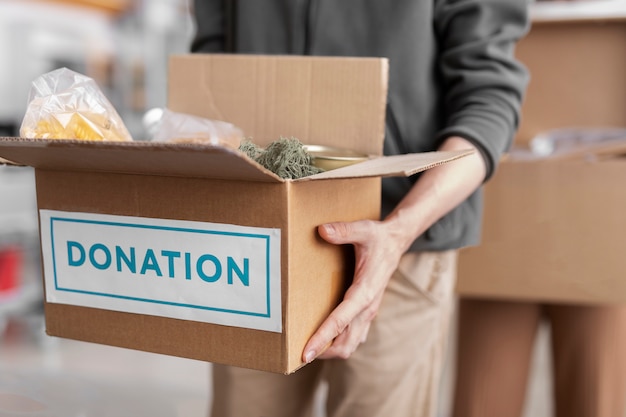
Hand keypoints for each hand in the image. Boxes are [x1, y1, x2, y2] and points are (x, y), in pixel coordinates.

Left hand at [302, 219, 405, 362]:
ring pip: (351, 344)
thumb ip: (343, 230)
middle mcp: (368, 307)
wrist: (396, 242)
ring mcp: (368, 312)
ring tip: (308, 350)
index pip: (341, 320)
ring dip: (331, 350)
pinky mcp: (366, 312)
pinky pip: (353, 337)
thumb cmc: (378, 238)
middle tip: (297, 353)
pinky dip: (339, 342)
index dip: (322, 338)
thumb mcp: (363, 229)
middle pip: (345, 343)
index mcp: (365, 291)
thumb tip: (322, 231)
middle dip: (323, 351)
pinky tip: (323, 338)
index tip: (305, 353)